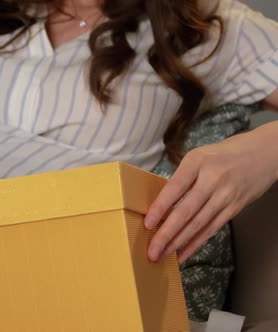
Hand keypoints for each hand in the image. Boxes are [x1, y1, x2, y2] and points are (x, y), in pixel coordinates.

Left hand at [144, 127, 277, 262]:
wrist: (265, 153)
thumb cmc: (223, 154)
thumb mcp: (199, 156)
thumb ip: (181, 177)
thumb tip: (159, 204)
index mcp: (197, 162)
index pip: (175, 187)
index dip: (161, 207)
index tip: (148, 224)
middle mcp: (212, 180)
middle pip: (186, 211)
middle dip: (166, 234)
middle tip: (152, 251)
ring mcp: (225, 196)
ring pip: (198, 224)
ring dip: (178, 243)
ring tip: (161, 255)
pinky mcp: (235, 208)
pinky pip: (212, 229)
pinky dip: (196, 243)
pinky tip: (182, 254)